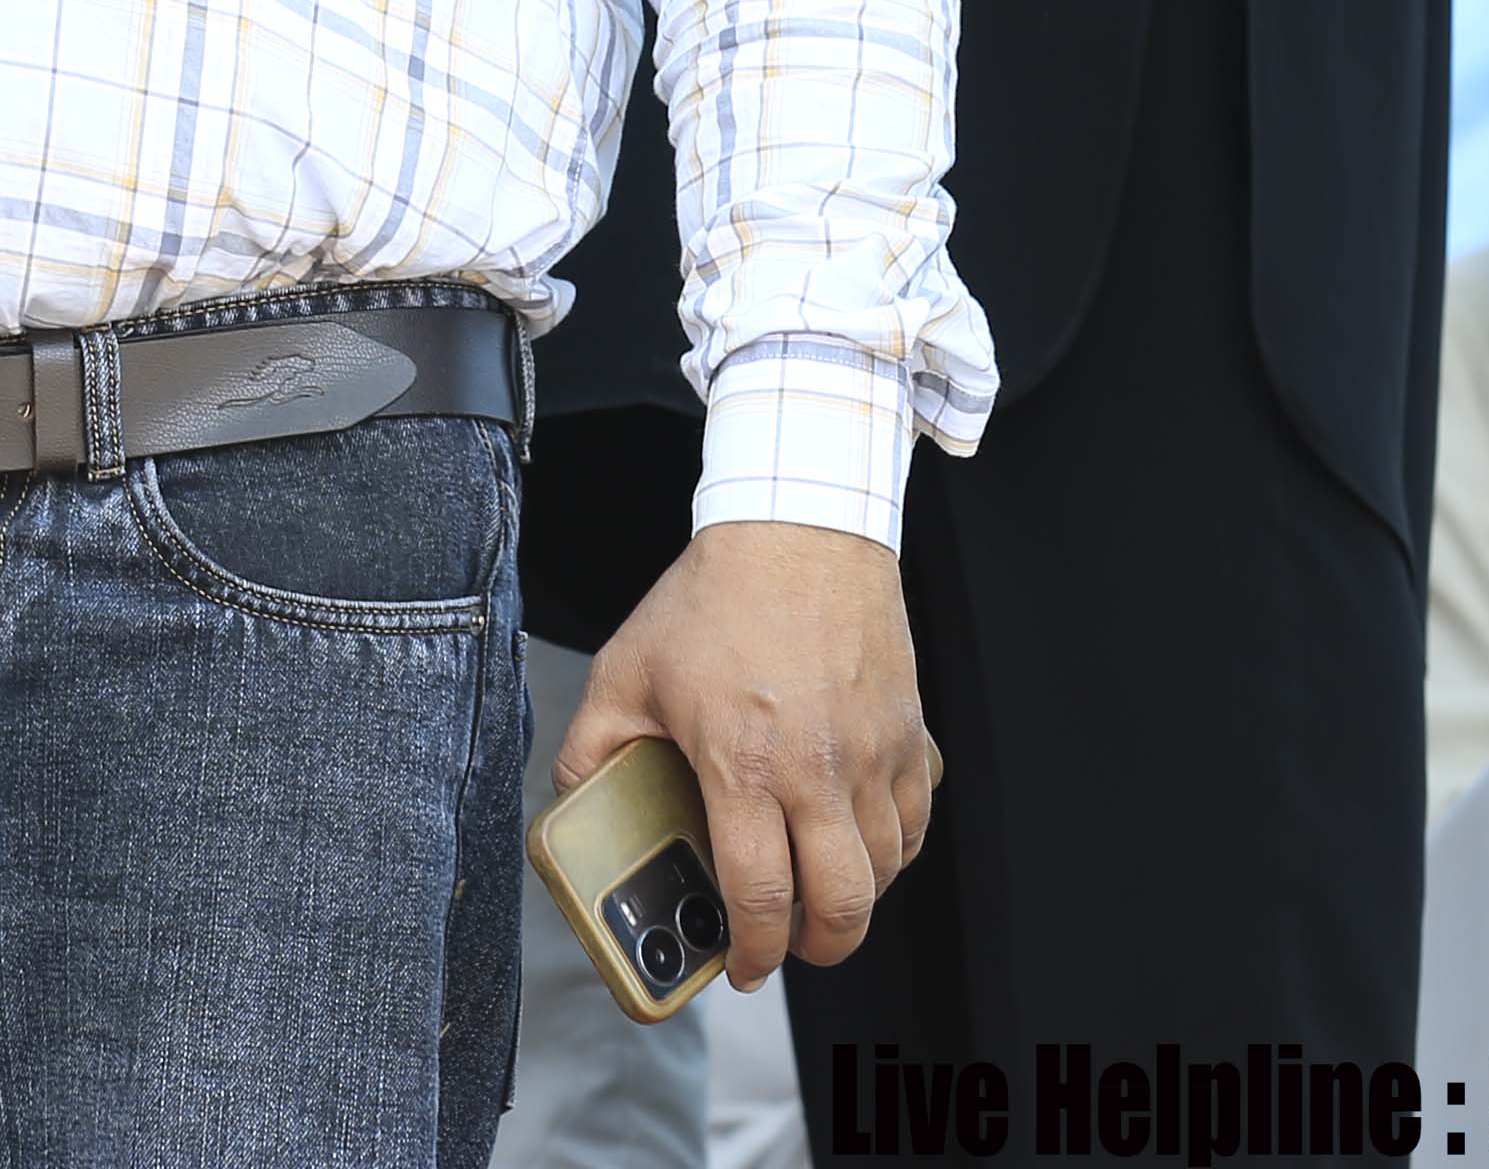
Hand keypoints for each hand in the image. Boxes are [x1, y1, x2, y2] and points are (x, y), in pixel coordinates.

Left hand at [564, 520, 936, 982]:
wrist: (796, 524)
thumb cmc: (716, 595)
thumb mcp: (629, 668)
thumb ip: (592, 742)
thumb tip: (574, 796)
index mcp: (742, 764)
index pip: (759, 895)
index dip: (751, 950)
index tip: (741, 964)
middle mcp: (817, 770)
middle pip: (842, 906)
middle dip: (816, 947)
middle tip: (788, 943)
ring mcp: (871, 754)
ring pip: (884, 871)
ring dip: (854, 901)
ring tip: (817, 893)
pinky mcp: (906, 733)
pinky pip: (914, 823)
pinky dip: (893, 852)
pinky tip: (860, 845)